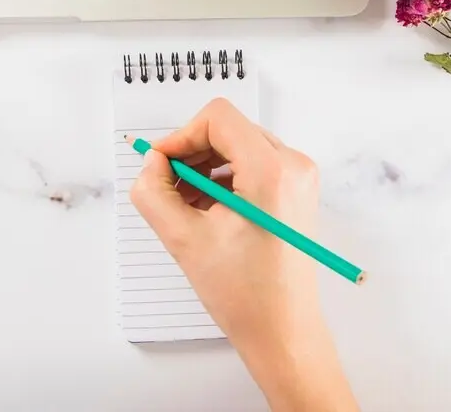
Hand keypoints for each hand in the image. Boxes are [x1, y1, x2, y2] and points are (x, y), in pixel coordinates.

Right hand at [131, 100, 356, 411]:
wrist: (283, 332)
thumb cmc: (247, 296)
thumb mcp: (184, 239)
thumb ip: (154, 191)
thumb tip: (151, 164)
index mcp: (272, 171)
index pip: (218, 118)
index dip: (181, 136)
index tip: (161, 164)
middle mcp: (294, 166)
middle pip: (228, 130)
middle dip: (191, 155)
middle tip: (167, 188)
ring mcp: (299, 179)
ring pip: (238, 147)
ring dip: (205, 170)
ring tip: (187, 207)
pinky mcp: (295, 192)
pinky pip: (252, 166)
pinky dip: (223, 181)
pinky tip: (207, 213)